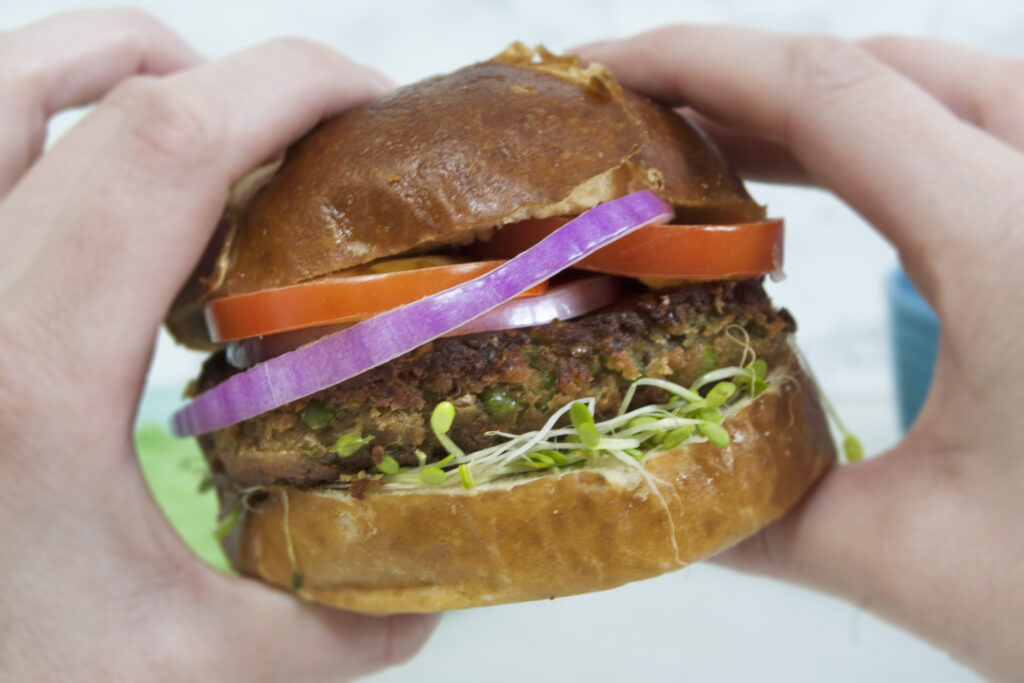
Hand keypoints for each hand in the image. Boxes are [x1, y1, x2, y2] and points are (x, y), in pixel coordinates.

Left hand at [0, 10, 435, 679]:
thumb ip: (330, 626)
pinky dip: (54, 103)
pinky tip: (113, 171)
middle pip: (107, 89)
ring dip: (133, 66)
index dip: (289, 85)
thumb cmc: (3, 675)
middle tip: (327, 133)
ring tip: (222, 122)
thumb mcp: (183, 668)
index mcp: (32, 371)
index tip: (373, 106)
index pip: (167, 148)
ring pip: (8, 77)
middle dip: (245, 76)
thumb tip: (430, 584)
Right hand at [577, 28, 1023, 679]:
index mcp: (1017, 245)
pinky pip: (983, 132)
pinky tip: (832, 180)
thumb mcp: (920, 565)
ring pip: (942, 87)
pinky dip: (885, 134)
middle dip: (741, 79)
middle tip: (638, 122)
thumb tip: (670, 501)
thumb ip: (769, 523)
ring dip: (813, 103)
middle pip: (881, 70)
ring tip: (713, 146)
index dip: (699, 61)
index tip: (605, 70)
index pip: (830, 94)